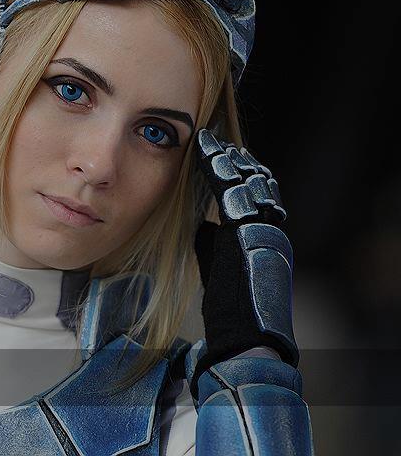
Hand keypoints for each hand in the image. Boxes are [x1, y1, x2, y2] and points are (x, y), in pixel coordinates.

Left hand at [190, 129, 297, 395]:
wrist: (244, 337)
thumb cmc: (230, 311)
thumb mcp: (220, 268)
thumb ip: (215, 244)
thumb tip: (204, 224)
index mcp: (267, 238)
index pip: (259, 195)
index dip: (240, 172)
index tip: (220, 153)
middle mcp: (271, 229)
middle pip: (258, 182)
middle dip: (235, 159)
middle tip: (212, 139)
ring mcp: (264, 230)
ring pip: (251, 182)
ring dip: (227, 159)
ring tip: (207, 141)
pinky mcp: (249, 232)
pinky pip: (233, 191)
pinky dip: (218, 169)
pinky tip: (204, 153)